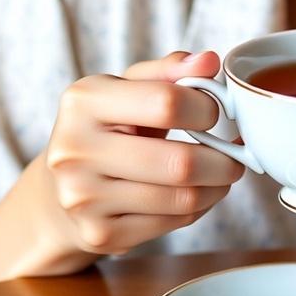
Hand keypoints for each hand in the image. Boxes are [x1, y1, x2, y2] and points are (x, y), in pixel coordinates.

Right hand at [44, 50, 244, 258]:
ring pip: (181, 198)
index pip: (167, 103)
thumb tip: (210, 61)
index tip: (214, 110)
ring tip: (225, 171)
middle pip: (179, 162)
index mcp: (83, 102)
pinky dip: (199, 207)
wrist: (59, 190)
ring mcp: (84, 199)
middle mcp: (76, 151)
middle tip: (236, 151)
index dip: (205, 107)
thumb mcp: (127, 87)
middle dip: (223, 158)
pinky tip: (200, 192)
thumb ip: (169, 70)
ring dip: (217, 185)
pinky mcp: (99, 234)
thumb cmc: (106, 127)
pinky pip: (172, 224)